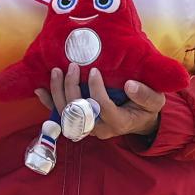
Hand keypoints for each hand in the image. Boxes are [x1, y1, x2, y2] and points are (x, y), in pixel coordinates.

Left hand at [34, 63, 164, 139]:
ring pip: (66, 115)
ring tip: (56, 71)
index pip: (102, 108)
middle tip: (72, 66)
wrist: (140, 120)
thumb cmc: (147, 107)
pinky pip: (61, 115)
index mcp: (118, 122)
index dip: (96, 90)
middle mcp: (100, 128)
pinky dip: (49, 103)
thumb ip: (145, 95)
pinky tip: (39, 90)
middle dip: (72, 89)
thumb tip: (129, 85)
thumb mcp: (155, 101)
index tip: (94, 71)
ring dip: (58, 93)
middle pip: (79, 113)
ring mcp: (88, 127)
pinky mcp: (80, 121)